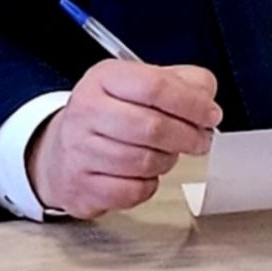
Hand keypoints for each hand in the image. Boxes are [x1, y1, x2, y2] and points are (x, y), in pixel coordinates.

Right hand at [27, 60, 221, 218]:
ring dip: (167, 161)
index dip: (192, 104)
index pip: (156, 86)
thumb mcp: (144, 84)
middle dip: (187, 137)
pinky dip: (148, 186)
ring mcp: (79, 150)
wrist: (61, 152)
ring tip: (166, 153)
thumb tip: (207, 100)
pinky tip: (143, 174)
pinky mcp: (82, 186)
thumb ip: (184, 83)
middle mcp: (87, 111)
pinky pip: (133, 191)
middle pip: (153, 127)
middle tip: (199, 140)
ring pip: (146, 162)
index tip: (210, 115)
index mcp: (105, 79)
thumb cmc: (111, 116)